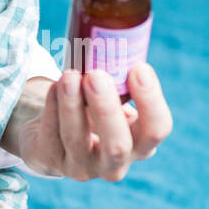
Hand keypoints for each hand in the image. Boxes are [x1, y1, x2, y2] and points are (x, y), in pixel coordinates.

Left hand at [14, 64, 172, 179]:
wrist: (53, 130)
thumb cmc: (91, 106)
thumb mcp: (111, 98)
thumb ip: (117, 79)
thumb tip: (111, 41)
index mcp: (140, 143)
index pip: (157, 129)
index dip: (150, 102)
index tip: (138, 68)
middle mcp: (116, 163)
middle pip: (118, 145)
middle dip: (107, 109)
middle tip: (96, 76)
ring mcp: (83, 167)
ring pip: (77, 140)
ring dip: (72, 105)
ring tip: (69, 75)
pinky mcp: (53, 161)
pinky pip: (51, 136)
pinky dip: (52, 108)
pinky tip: (54, 86)